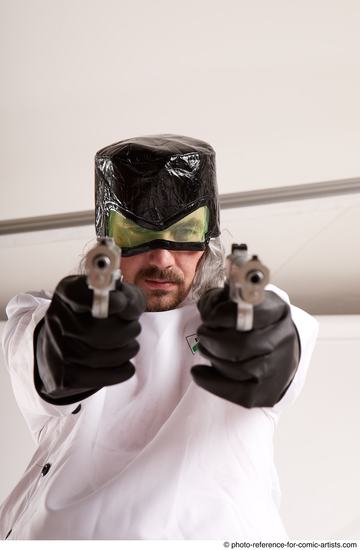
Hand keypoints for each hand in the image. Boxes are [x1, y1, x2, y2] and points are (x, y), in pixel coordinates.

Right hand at [34, 276, 145, 404]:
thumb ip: (127, 296)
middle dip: (124, 331)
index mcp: (67, 293)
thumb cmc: (101, 317)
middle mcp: (56, 318)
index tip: (122, 303)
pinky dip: (120, 371)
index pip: (80, 294)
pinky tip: (126, 365)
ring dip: (125, 352)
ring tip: (132, 346)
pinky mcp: (62, 376)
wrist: (70, 348)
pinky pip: (97, 377)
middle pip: (92, 331)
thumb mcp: (117, 297)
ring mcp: (56, 349)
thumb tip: (128, 307)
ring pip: (95, 356)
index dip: (105, 300)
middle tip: (135, 329)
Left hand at [191, 287, 299, 407]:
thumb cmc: (254, 324)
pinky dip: (211, 382)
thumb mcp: (243, 302)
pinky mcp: (267, 392)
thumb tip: (208, 308)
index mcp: (278, 311)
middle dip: (213, 340)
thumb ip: (224, 299)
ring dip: (212, 357)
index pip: (252, 312)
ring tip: (204, 348)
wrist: (280, 353)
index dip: (224, 315)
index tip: (210, 317)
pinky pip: (235, 391)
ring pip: (238, 368)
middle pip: (243, 345)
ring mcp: (278, 368)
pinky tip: (198, 372)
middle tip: (202, 334)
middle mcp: (283, 339)